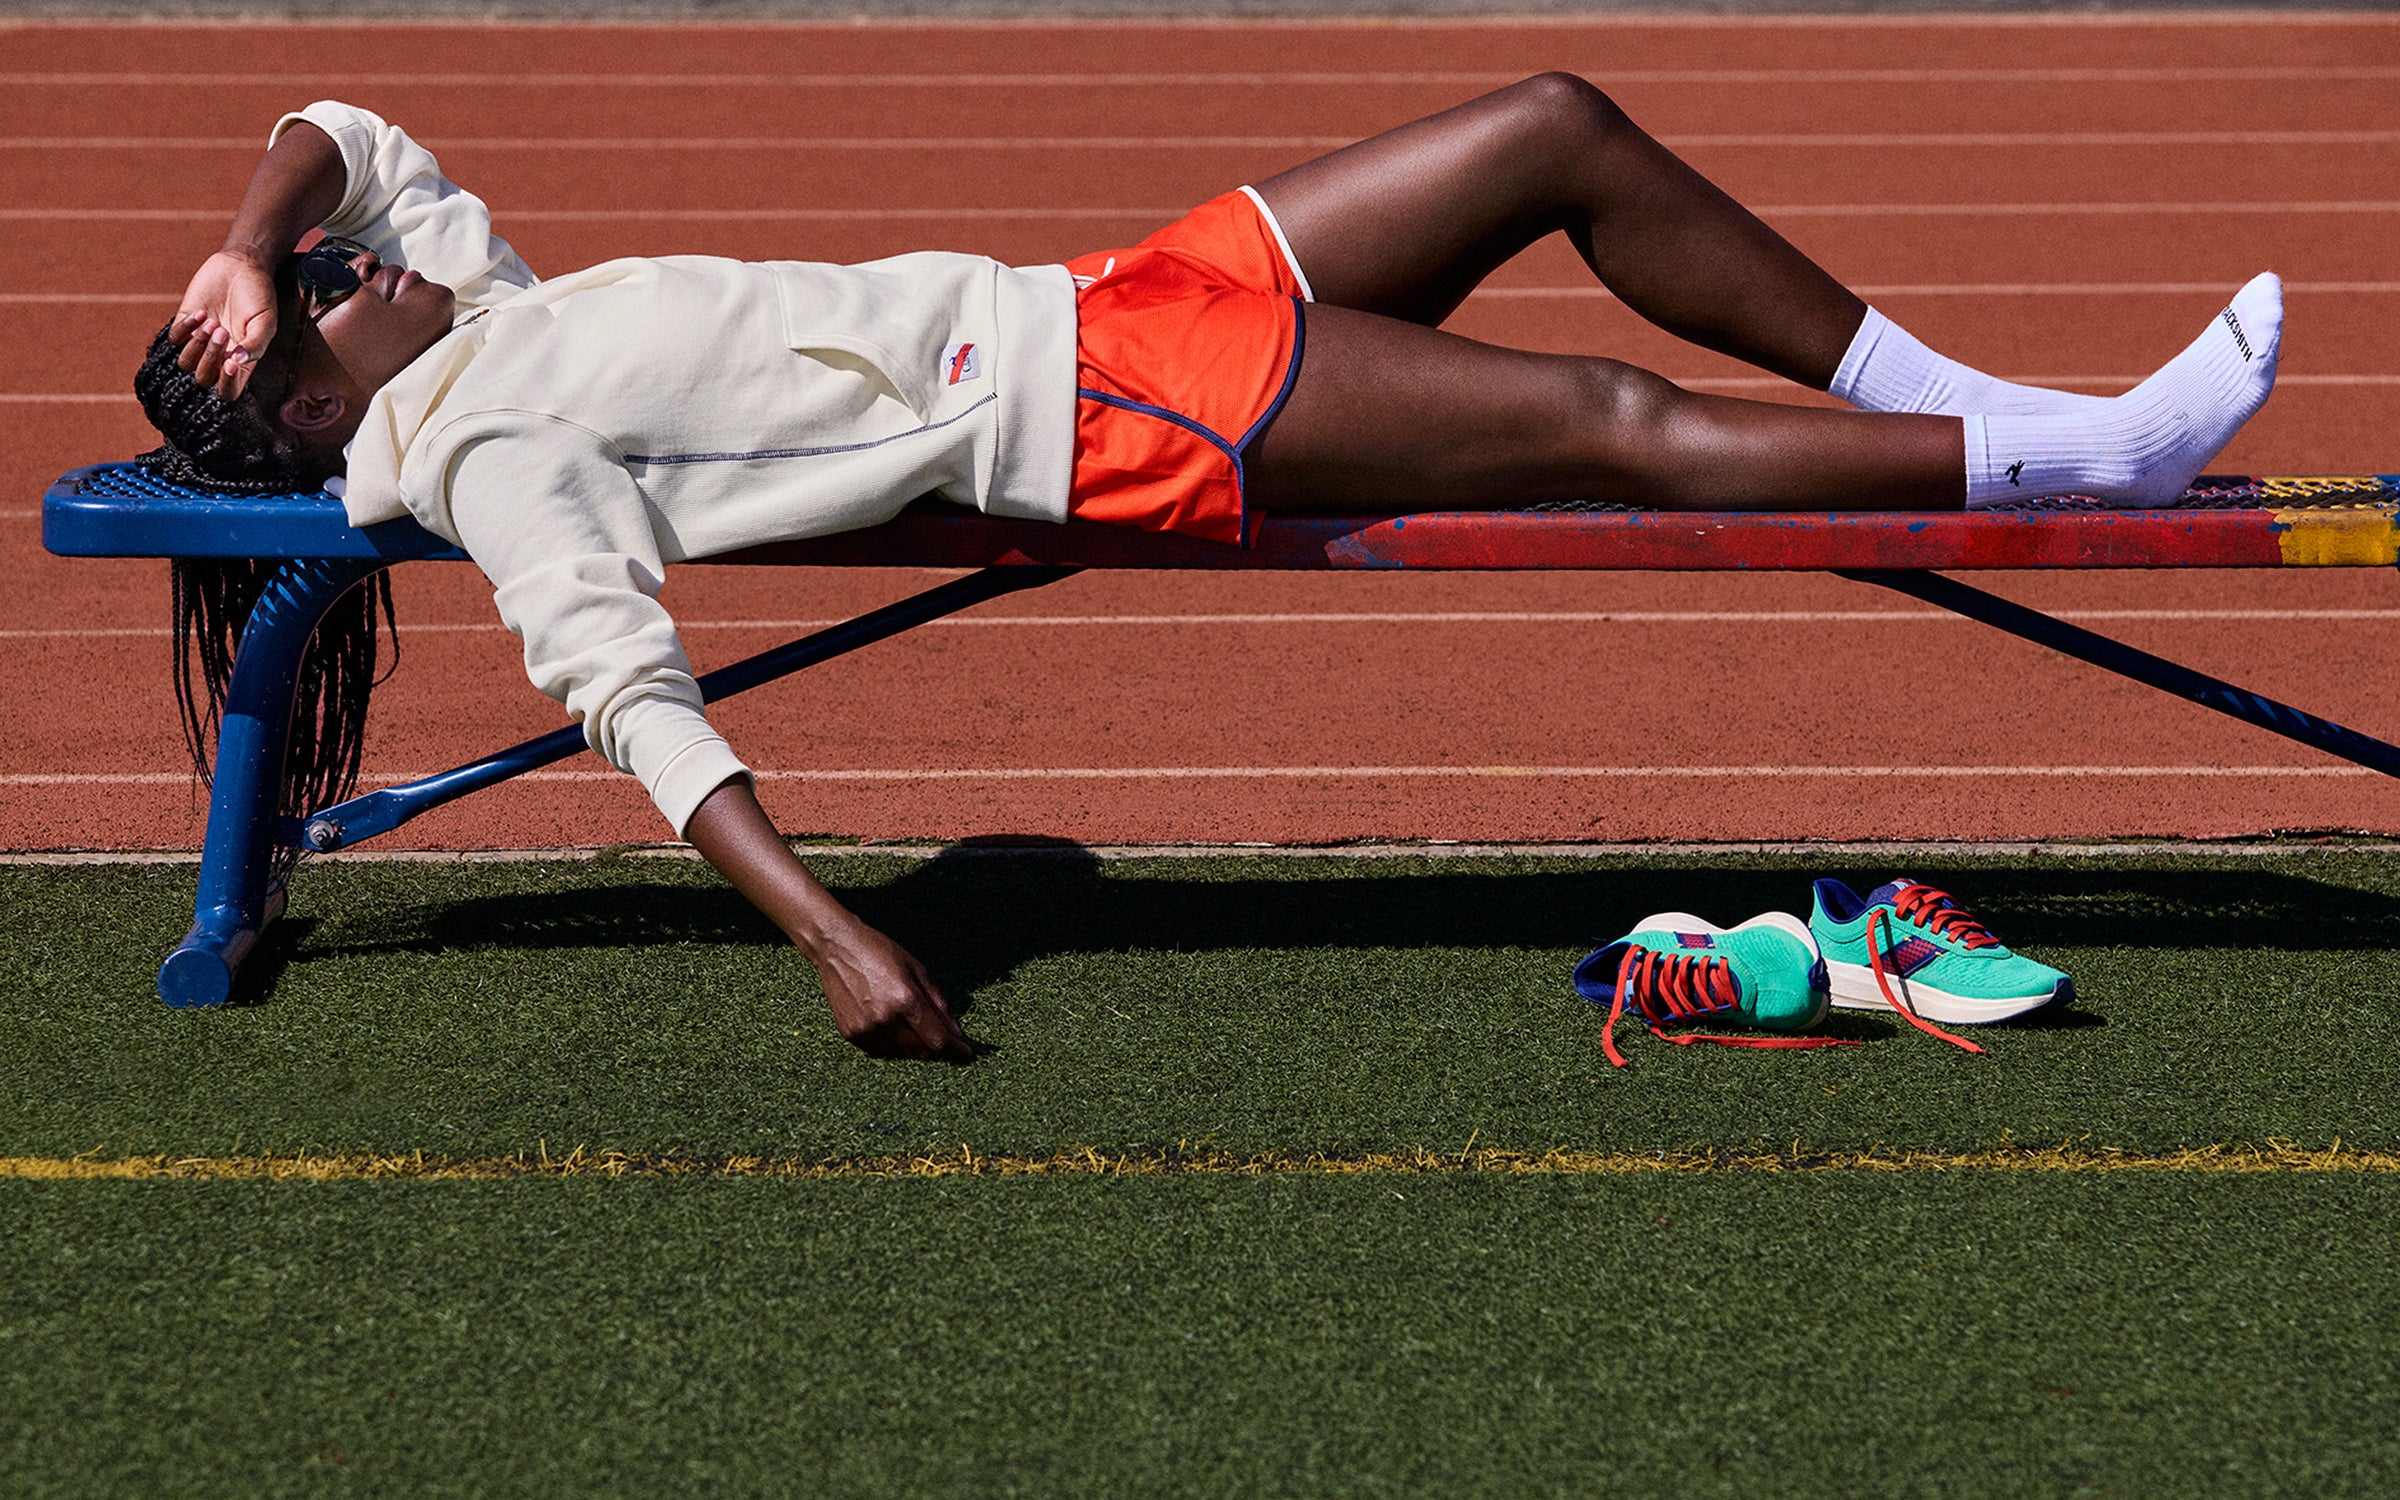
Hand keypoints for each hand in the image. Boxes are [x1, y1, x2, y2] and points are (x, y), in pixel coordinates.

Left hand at [169, 249, 280, 399]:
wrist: (241, 267)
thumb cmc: (259, 296)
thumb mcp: (266, 322)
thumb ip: (255, 345)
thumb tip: (237, 362)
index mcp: (240, 362)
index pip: (228, 392)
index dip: (227, 386)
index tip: (231, 364)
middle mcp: (218, 356)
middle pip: (203, 378)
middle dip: (211, 357)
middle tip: (223, 331)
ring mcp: (199, 341)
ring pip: (185, 363)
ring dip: (198, 344)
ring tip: (212, 322)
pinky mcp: (185, 323)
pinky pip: (176, 338)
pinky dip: (186, 328)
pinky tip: (202, 313)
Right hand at [808, 915, 971, 1061]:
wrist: (837, 947)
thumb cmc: (880, 952)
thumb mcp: (917, 969)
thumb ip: (938, 1003)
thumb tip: (955, 1031)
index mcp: (905, 999)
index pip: (937, 1039)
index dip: (955, 1049)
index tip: (966, 1053)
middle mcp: (885, 1018)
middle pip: (920, 1051)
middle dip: (936, 1048)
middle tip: (943, 1040)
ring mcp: (865, 1028)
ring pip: (900, 1053)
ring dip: (913, 1046)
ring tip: (912, 1025)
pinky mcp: (850, 1033)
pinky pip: (879, 1050)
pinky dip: (891, 1045)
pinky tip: (892, 1027)